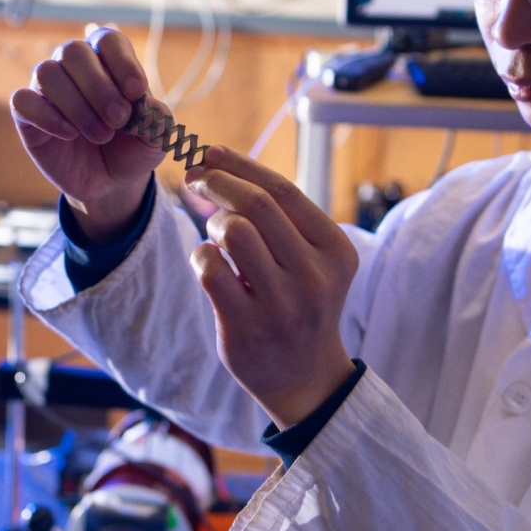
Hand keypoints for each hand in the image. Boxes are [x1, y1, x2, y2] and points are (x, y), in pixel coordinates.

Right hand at [10, 28, 162, 239]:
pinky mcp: (26, 116)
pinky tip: (69, 134)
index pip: (107, 39)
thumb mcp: (155, 136)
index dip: (121, 61)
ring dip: (77, 106)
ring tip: (101, 135)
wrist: (110, 183)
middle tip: (119, 120)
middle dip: (99, 87)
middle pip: (73, 51)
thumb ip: (155, 116)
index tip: (136, 92)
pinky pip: (22, 101)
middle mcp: (72, 68)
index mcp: (106, 62)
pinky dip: (47, 116)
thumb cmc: (132, 148)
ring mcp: (47, 90)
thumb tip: (140, 102)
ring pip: (47, 73)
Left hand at [185, 145, 358, 429]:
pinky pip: (210, 270)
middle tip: (194, 180)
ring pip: (233, 232)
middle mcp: (315, 277)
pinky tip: (209, 266)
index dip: (241, 166)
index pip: (283, 191)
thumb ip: (278, 217)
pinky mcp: (247, 328)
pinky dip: (201, 257)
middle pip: (255, 205)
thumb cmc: (299, 301)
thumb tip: (215, 163)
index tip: (210, 154)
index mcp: (335, 250)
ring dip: (212, 224)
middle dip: (217, 183)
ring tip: (215, 237)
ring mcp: (282, 305)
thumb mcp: (310, 258)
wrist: (304, 376)